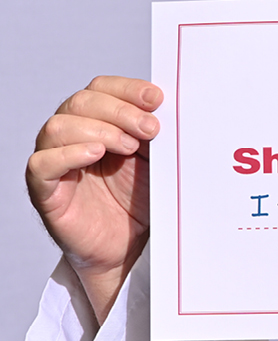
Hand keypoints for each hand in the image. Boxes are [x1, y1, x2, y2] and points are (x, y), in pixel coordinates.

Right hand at [26, 76, 161, 323]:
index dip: (126, 89)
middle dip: (120, 110)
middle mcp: (73, 137)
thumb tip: (172, 109)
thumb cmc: (140, 204)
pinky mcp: (46, 191)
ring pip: (58, 127)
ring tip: (128, 146)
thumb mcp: (155, 163)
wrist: (129, 251)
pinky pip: (42, 164)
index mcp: (99, 123)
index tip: (156, 97)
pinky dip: (67, 154)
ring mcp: (57, 163)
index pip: (101, 89)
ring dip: (98, 129)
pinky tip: (95, 154)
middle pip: (81, 102)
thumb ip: (156, 136)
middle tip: (151, 128)